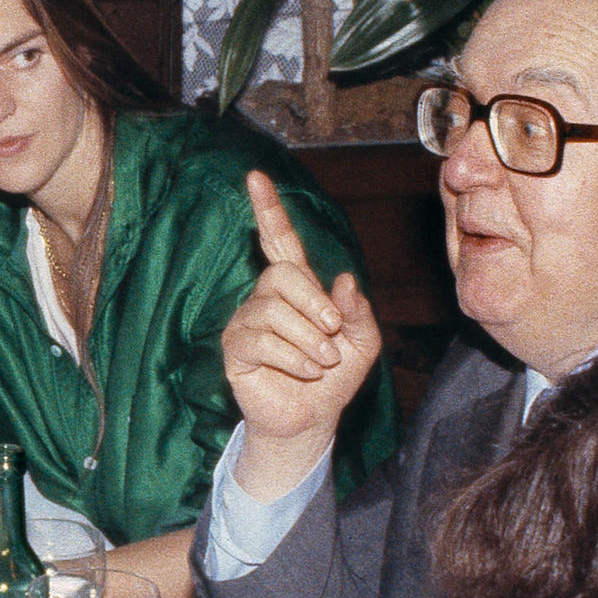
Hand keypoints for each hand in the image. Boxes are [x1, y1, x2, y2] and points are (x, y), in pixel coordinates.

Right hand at [223, 171, 381, 499]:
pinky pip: (261, 340)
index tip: (256, 177)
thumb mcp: (363, 342)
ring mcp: (246, 322)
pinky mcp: (235, 349)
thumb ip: (357, 311)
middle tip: (332, 333)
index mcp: (297, 288)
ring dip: (309, 339)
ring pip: (274, 309)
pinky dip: (293, 358)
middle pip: (283, 274)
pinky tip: (304, 372)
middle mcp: (266, 298)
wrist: (312, 420)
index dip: (269, 210)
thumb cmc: (335, 378)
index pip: (279, 242)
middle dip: (314, 304)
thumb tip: (342, 280)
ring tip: (321, 363)